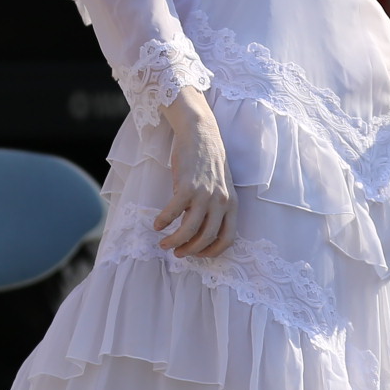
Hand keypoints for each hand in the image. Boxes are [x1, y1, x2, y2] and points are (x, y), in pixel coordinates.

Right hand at [156, 90, 233, 257]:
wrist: (201, 134)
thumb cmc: (209, 162)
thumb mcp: (221, 187)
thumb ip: (216, 208)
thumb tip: (201, 231)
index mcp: (232, 204)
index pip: (228, 239)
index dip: (212, 252)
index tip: (197, 255)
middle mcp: (221, 201)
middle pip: (206, 238)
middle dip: (190, 251)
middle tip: (177, 252)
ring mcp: (205, 194)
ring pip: (189, 230)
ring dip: (174, 241)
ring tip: (163, 243)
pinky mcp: (187, 185)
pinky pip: (174, 212)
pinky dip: (164, 221)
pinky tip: (157, 224)